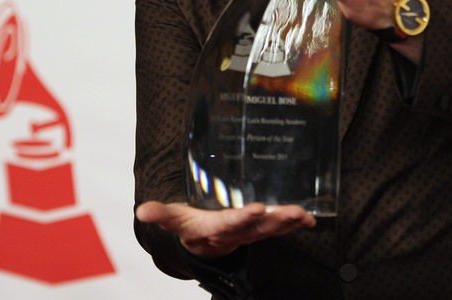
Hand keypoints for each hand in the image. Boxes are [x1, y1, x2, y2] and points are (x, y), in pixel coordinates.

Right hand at [135, 201, 315, 257]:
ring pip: (269, 231)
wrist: (200, 242)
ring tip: (303, 214)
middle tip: (290, 211)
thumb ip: (160, 213)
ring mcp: (247, 235)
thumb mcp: (173, 218)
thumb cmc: (188, 223)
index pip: (226, 225)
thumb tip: (142, 210)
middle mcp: (232, 235)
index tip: (256, 209)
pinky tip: (309, 219)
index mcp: (211, 230)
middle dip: (273, 221)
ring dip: (287, 223)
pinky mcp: (258, 232)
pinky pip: (277, 230)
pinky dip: (294, 225)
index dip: (241, 218)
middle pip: (254, 229)